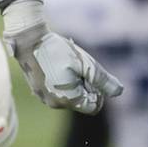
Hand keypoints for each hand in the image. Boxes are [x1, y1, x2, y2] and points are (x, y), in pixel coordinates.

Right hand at [0, 0, 122, 114]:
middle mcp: (54, 104)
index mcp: (67, 100)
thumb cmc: (58, 50)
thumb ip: (103, 80)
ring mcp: (44, 98)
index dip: (98, 91)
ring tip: (66, 64)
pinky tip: (57, 64)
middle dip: (85, 85)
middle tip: (78, 66)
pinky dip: (62, 80)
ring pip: (70, 95)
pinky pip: (57, 91)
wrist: (28, 40)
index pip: (93, 106)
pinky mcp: (38, 90)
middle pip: (81, 101)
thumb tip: (119, 92)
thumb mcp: (86, 64)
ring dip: (74, 82)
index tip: (91, 73)